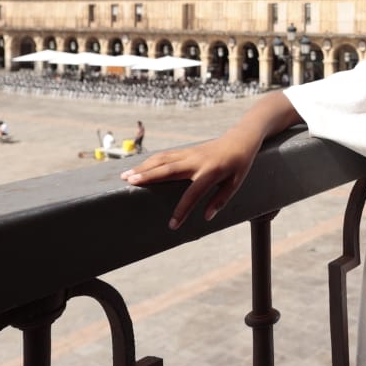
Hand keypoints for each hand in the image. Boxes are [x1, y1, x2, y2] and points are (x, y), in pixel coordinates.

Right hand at [121, 132, 260, 228]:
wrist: (240, 140)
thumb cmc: (239, 164)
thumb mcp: (235, 184)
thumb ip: (220, 200)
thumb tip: (206, 217)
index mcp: (211, 172)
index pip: (193, 194)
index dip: (182, 210)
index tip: (172, 225)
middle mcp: (196, 161)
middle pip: (168, 169)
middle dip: (148, 176)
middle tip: (129, 183)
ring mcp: (189, 154)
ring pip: (162, 159)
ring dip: (143, 167)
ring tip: (125, 176)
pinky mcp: (186, 151)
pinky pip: (165, 155)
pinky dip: (150, 161)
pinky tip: (138, 168)